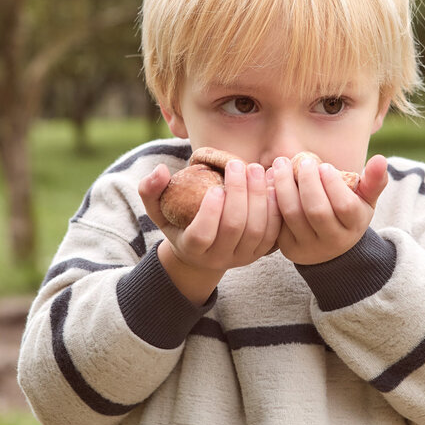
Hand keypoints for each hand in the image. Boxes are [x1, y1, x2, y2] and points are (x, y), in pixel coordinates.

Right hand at [138, 159, 280, 272]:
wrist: (203, 249)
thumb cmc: (178, 221)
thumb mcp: (158, 208)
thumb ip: (150, 189)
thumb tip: (159, 170)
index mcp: (192, 249)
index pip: (202, 236)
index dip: (210, 213)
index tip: (215, 187)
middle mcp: (218, 259)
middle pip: (234, 228)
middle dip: (239, 194)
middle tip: (238, 165)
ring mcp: (242, 257)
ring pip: (256, 230)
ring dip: (259, 197)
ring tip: (255, 169)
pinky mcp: (260, 252)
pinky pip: (272, 232)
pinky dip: (274, 207)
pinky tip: (272, 183)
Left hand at [271, 154, 387, 264]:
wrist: (329, 246)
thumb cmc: (348, 213)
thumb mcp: (365, 200)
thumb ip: (374, 180)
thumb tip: (381, 159)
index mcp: (354, 227)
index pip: (344, 206)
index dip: (333, 184)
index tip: (324, 166)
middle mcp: (332, 241)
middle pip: (316, 211)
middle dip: (307, 181)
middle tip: (304, 162)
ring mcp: (308, 247)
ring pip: (293, 214)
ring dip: (284, 185)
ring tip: (281, 165)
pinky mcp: (287, 246)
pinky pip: (276, 220)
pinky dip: (272, 197)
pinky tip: (271, 179)